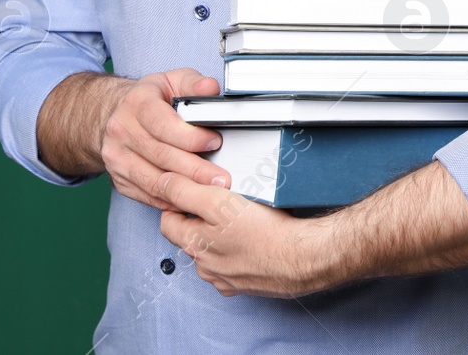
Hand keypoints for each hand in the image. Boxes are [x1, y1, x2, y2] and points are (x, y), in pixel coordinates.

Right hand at [99, 68, 231, 211]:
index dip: (191, 136)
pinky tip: (192, 200)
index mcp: (136, 104)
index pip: (163, 124)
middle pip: (161, 156)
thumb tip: (210, 88)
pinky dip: (171, 201)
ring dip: (185, 189)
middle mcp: (121, 131)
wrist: (114, 115)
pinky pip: (147, 195)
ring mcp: (117, 158)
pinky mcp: (119, 180)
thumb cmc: (151, 98)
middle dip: (195, 169)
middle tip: (221, 178)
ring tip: (211, 192)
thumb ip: (194, 83)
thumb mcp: (172, 80)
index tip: (215, 142)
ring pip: (153, 180)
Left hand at [157, 172, 340, 297]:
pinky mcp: (249, 284)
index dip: (177, 203)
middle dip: (202, 221)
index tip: (191, 191)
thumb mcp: (219, 202)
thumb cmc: (266, 232)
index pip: (168, 222)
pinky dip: (242, 253)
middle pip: (192, 238)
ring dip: (223, 238)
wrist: (303, 258)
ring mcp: (227, 279)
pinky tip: (257, 239)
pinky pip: (237, 265)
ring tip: (245, 219)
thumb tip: (164, 183)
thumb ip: (187, 192)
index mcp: (195, 246)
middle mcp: (206, 267)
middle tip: (224, 202)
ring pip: (215, 253)